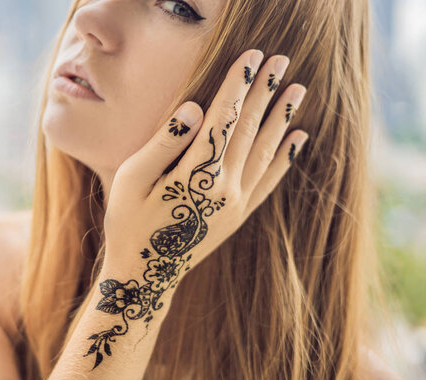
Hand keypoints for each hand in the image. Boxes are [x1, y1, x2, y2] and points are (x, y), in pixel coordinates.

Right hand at [83, 49, 307, 368]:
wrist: (146, 275)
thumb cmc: (129, 224)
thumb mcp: (131, 181)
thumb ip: (164, 144)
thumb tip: (194, 109)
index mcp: (195, 175)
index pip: (222, 119)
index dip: (237, 86)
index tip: (251, 57)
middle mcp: (224, 188)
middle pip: (248, 130)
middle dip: (264, 93)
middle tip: (281, 63)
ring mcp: (235, 203)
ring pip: (264, 152)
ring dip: (281, 119)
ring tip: (298, 92)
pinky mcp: (239, 215)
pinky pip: (269, 181)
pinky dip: (284, 158)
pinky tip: (297, 140)